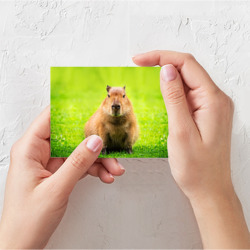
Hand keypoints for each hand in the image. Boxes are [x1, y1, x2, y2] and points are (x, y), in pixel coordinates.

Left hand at [0, 106, 124, 248]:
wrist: (23, 246)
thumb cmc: (26, 221)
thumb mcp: (56, 189)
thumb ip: (77, 163)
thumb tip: (95, 141)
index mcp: (29, 149)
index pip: (50, 118)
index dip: (70, 111)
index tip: (91, 108)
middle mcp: (39, 152)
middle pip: (70, 137)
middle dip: (93, 143)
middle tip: (111, 148)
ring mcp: (50, 163)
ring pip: (78, 152)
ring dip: (98, 160)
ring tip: (114, 169)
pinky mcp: (59, 174)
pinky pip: (80, 165)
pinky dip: (94, 170)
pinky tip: (106, 176)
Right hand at [133, 51, 249, 247]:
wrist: (209, 189)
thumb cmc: (197, 168)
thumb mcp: (181, 132)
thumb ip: (175, 98)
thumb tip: (167, 70)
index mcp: (213, 100)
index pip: (187, 64)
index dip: (162, 57)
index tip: (140, 60)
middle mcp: (216, 99)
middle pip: (188, 69)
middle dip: (163, 63)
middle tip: (140, 65)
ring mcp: (211, 106)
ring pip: (187, 80)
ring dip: (167, 75)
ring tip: (146, 76)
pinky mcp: (205, 114)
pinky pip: (188, 93)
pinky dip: (173, 89)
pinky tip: (161, 92)